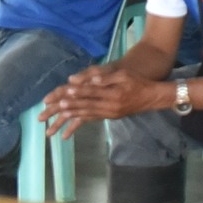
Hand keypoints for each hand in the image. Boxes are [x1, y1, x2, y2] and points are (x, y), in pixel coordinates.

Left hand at [41, 64, 165, 131]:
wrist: (150, 97)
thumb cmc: (137, 82)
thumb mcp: (123, 75)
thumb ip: (106, 77)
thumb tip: (90, 78)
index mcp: (111, 93)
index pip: (90, 92)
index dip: (76, 93)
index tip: (63, 94)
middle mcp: (108, 106)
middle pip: (84, 106)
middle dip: (66, 108)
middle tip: (51, 110)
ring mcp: (108, 113)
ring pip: (86, 115)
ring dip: (70, 118)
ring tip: (56, 121)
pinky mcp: (108, 117)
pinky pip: (91, 120)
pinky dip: (80, 122)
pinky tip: (69, 127)